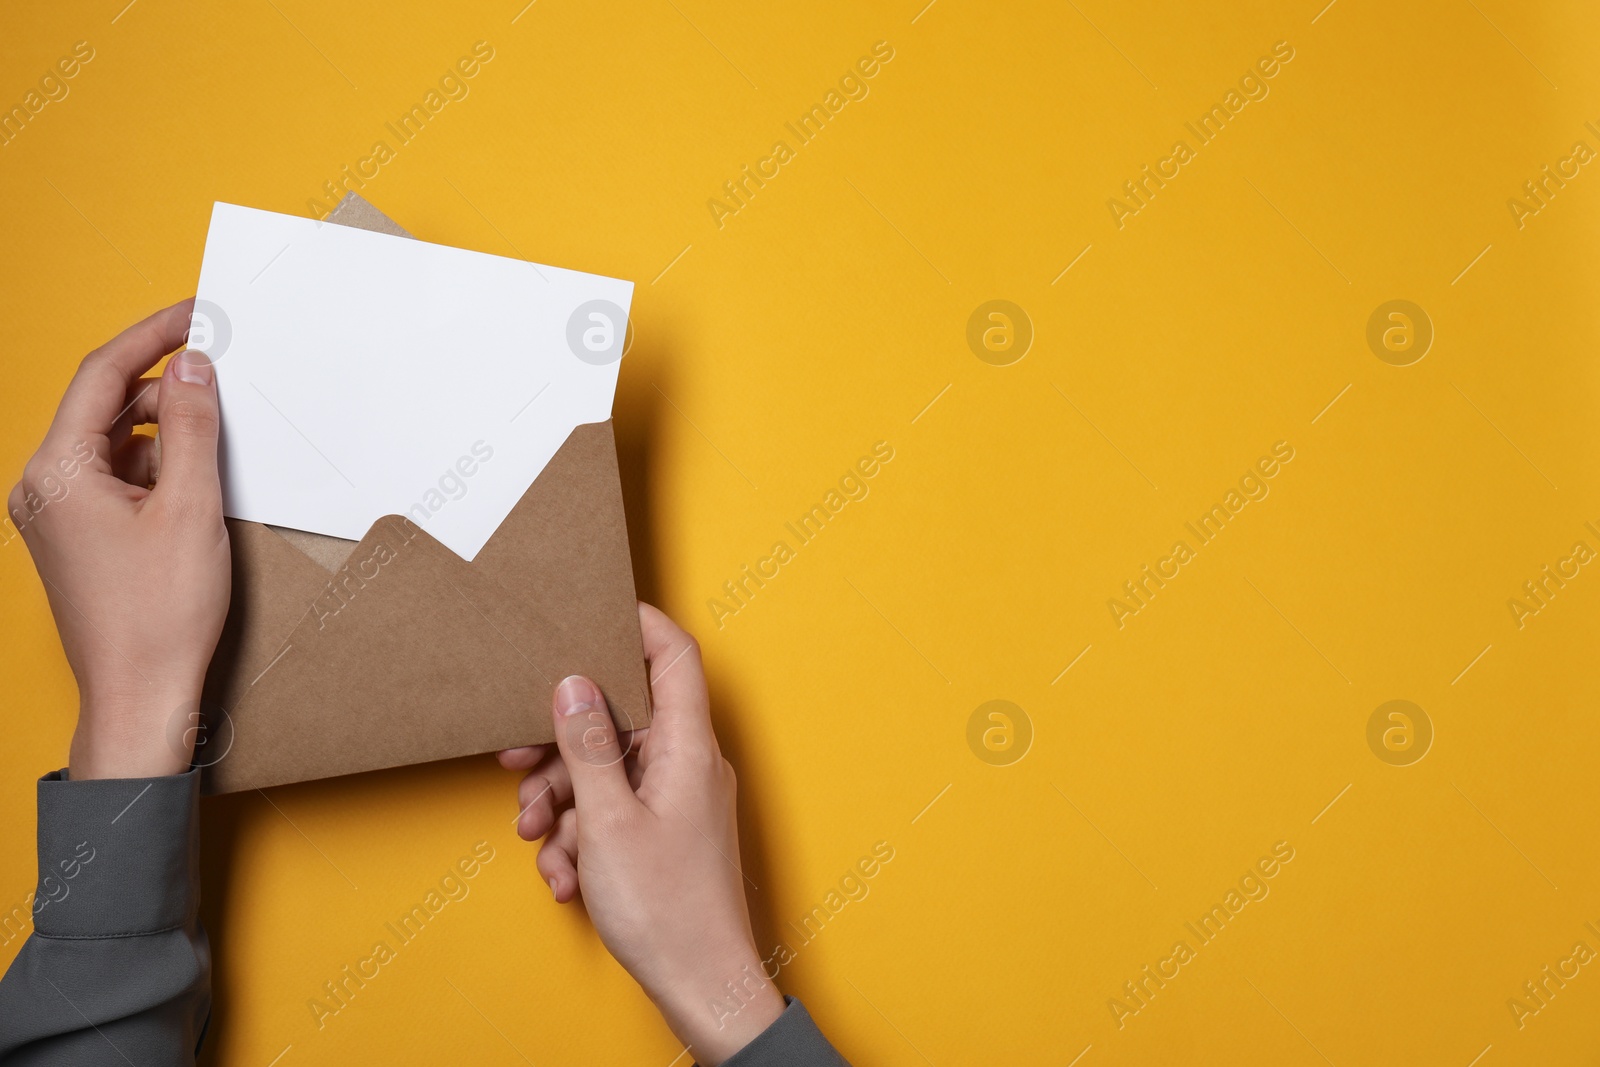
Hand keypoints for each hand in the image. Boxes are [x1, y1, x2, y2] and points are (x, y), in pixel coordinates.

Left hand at [9, 300, 230, 779]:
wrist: (140, 697)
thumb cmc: (158, 616)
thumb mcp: (190, 508)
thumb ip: (194, 429)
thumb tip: (193, 369)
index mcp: (58, 472)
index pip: (102, 377)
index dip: (151, 338)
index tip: (193, 316)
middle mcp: (44, 488)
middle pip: (105, 408)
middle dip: (165, 390)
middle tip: (221, 377)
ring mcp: (57, 516)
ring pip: (115, 444)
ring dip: (166, 435)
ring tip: (217, 446)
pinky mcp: (78, 539)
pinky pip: (116, 480)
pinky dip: (158, 470)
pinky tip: (196, 486)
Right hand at [498, 604, 782, 1063]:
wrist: (703, 988)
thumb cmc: (668, 910)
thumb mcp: (608, 821)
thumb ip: (588, 747)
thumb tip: (573, 684)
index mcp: (688, 746)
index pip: (674, 656)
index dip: (635, 624)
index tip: (588, 611)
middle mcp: (689, 764)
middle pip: (622, 720)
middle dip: (564, 746)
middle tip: (517, 764)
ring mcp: (679, 800)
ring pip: (609, 773)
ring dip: (565, 803)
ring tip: (540, 841)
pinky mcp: (666, 835)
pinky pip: (616, 813)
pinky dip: (584, 837)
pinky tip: (567, 875)